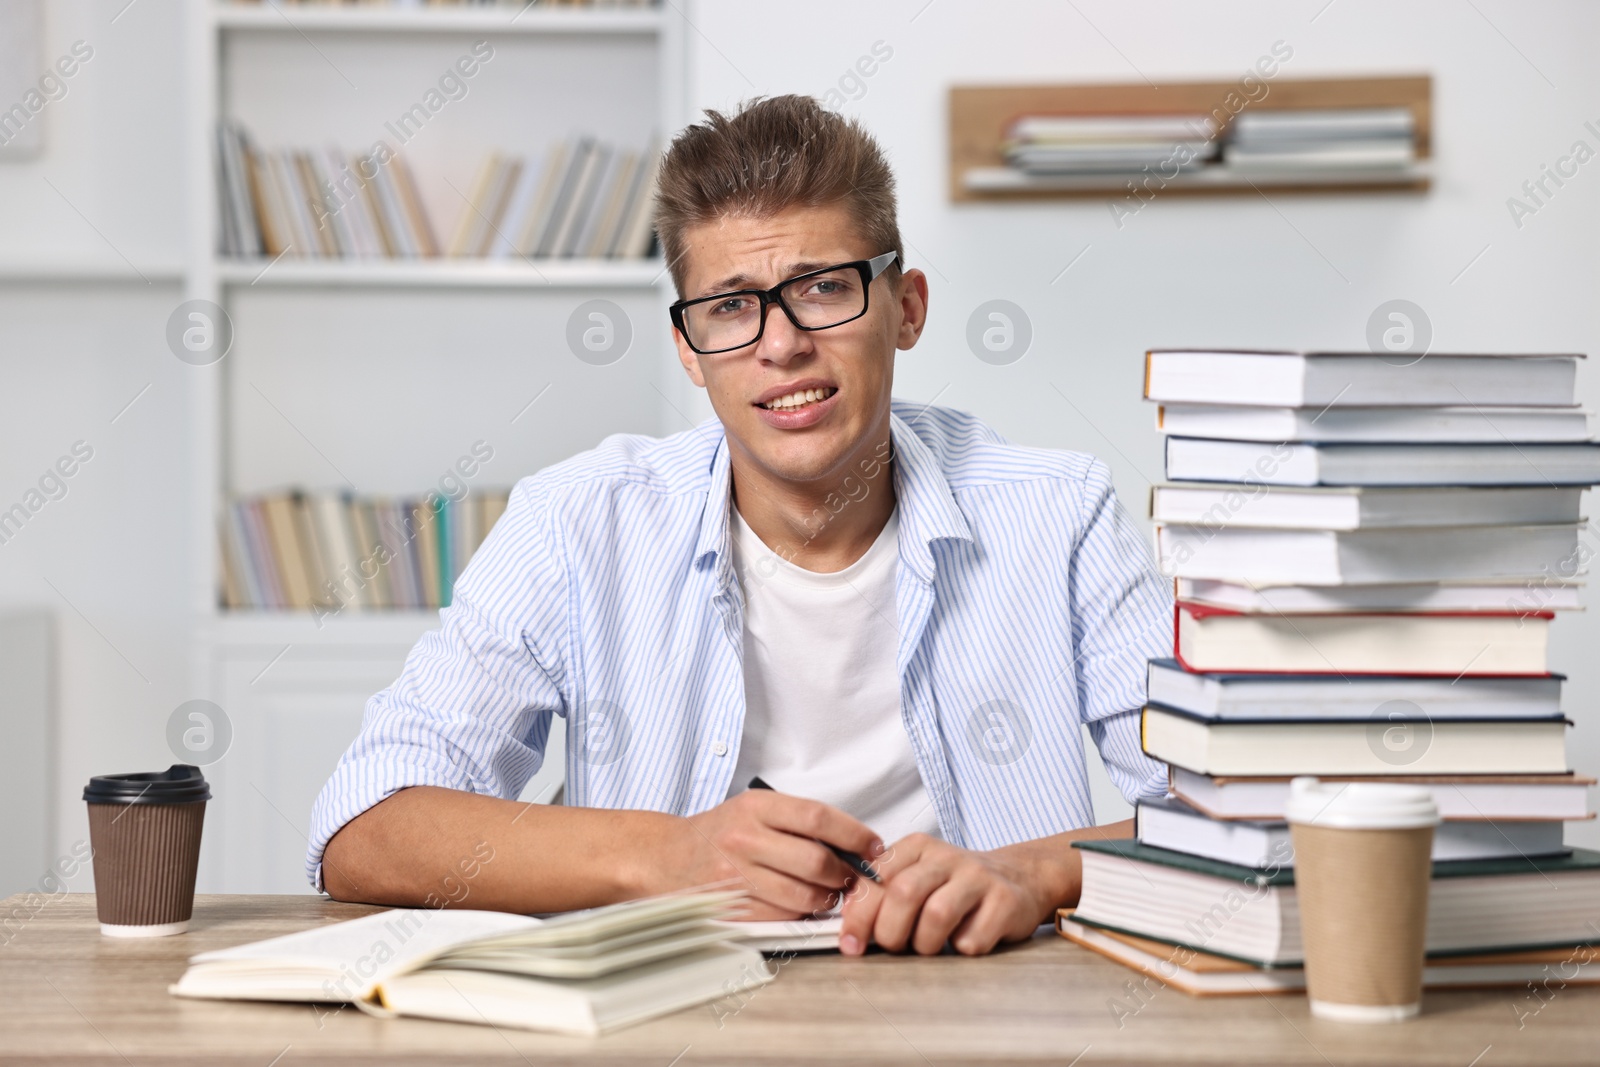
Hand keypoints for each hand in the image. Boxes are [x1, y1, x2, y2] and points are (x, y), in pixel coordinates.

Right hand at [673, 790, 884, 919]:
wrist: (670, 858)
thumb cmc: (722, 832)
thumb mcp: (756, 809)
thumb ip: (799, 821)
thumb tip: (853, 842)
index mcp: (756, 807)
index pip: (818, 817)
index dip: (854, 834)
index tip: (873, 845)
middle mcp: (745, 839)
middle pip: (816, 861)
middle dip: (844, 874)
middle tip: (852, 876)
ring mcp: (738, 876)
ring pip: (804, 895)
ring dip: (827, 898)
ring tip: (829, 892)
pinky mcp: (734, 907)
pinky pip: (783, 916)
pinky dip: (801, 914)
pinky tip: (801, 904)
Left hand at [838, 833, 1060, 955]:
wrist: (1020, 877)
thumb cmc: (956, 887)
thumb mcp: (917, 877)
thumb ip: (882, 895)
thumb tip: (847, 930)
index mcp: (916, 848)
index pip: (874, 878)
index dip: (858, 915)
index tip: (851, 943)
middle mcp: (946, 857)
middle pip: (903, 894)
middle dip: (890, 932)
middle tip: (895, 947)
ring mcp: (978, 877)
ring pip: (937, 914)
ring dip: (925, 944)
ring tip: (930, 946)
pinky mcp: (1005, 902)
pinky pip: (972, 938)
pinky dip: (961, 949)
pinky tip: (964, 941)